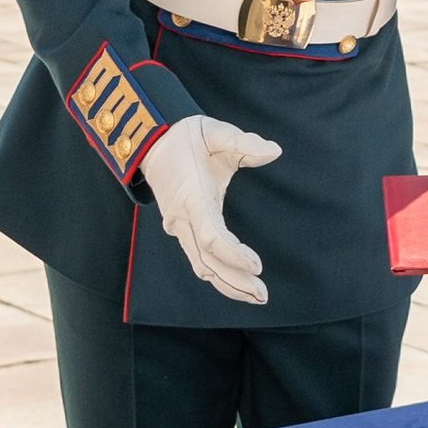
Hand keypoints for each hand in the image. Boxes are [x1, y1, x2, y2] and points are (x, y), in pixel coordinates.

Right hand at [140, 113, 280, 306]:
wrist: (153, 142)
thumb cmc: (187, 137)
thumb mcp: (214, 131)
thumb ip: (243, 142)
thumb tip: (274, 150)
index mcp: (191, 198)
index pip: (212, 237)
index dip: (233, 255)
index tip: (257, 266)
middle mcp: (182, 219)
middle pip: (207, 261)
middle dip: (234, 281)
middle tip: (263, 296)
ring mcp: (179, 227)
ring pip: (201, 265)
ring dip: (227, 283)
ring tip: (256, 296)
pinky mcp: (182, 229)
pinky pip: (198, 258)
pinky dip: (218, 275)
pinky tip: (237, 284)